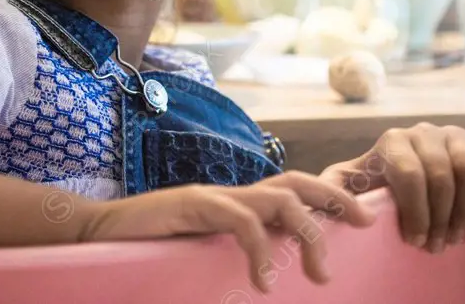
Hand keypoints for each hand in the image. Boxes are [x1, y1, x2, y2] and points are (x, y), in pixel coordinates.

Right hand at [80, 173, 376, 291]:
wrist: (100, 232)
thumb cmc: (151, 246)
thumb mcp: (205, 250)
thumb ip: (235, 251)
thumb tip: (273, 272)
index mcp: (238, 203)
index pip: (293, 188)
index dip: (330, 196)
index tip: (364, 217)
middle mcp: (232, 193)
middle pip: (296, 181)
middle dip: (335, 197)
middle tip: (364, 222)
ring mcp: (214, 197)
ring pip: (278, 198)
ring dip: (308, 232)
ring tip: (320, 274)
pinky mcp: (195, 206)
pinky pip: (241, 221)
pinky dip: (261, 250)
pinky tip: (263, 282)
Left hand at [319, 123, 464, 253]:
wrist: (404, 161)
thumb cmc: (376, 179)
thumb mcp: (349, 182)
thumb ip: (334, 190)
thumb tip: (331, 206)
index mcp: (393, 141)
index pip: (409, 174)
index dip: (416, 212)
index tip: (416, 241)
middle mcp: (424, 132)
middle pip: (440, 176)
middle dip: (440, 217)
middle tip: (438, 246)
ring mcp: (455, 134)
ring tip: (456, 236)